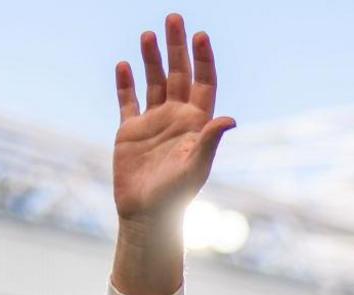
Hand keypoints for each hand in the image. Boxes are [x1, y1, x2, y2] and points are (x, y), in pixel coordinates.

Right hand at [113, 13, 233, 224]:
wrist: (147, 216)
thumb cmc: (176, 196)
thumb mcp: (196, 167)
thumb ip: (209, 141)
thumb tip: (229, 118)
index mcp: (196, 123)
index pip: (203, 83)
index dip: (203, 59)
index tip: (200, 35)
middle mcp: (176, 118)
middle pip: (178, 74)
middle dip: (177, 47)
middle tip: (174, 18)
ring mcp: (153, 122)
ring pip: (153, 82)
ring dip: (151, 59)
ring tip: (147, 34)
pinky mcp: (130, 131)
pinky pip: (128, 101)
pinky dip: (126, 84)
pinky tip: (124, 65)